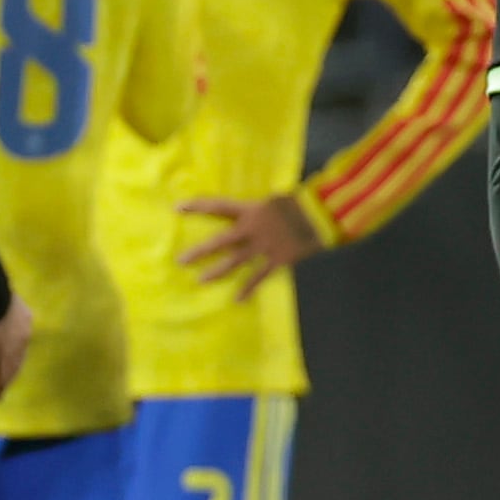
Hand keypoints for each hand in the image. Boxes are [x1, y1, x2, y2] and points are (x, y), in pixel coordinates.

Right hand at [0, 296, 33, 401]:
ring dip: (2, 384)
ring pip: (10, 374)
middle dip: (12, 370)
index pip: (22, 340)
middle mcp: (24, 338)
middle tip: (4, 380)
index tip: (10, 354)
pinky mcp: (2, 363)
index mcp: (25, 320)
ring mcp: (14, 352)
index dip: (16, 350)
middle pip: (19, 360)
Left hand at [177, 194, 321, 298]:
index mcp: (251, 210)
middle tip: (181, 260)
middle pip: (220, 241)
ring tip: (201, 279)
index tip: (177, 207)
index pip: (218, 206)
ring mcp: (263, 246)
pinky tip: (237, 299)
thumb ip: (261, 210)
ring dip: (217, 271)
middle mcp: (252, 229)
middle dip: (200, 251)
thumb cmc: (301, 204)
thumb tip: (252, 218)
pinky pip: (258, 277)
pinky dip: (248, 288)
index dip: (197, 206)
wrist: (322, 215)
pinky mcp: (277, 260)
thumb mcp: (276, 201)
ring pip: (235, 261)